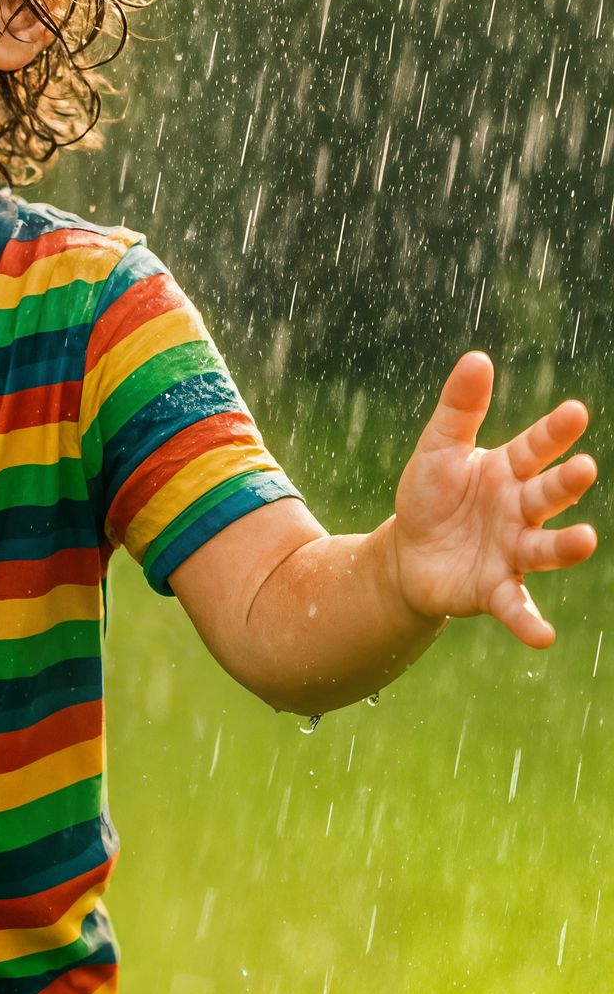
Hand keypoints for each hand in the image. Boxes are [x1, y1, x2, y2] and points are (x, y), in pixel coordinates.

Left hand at [388, 351, 597, 647]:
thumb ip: (459, 408)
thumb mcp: (437, 448)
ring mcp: (513, 551)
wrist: (408, 552)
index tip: (574, 411)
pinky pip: (517, 606)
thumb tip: (477, 357)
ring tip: (585, 541)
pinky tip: (543, 636)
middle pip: (548, 495)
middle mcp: (520, 511)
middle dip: (565, 484)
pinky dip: (529, 621)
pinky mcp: (496, 589)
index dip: (554, 432)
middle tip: (582, 469)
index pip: (535, 447)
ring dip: (566, 546)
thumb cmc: (432, 495)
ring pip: (545, 548)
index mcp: (508, 472)